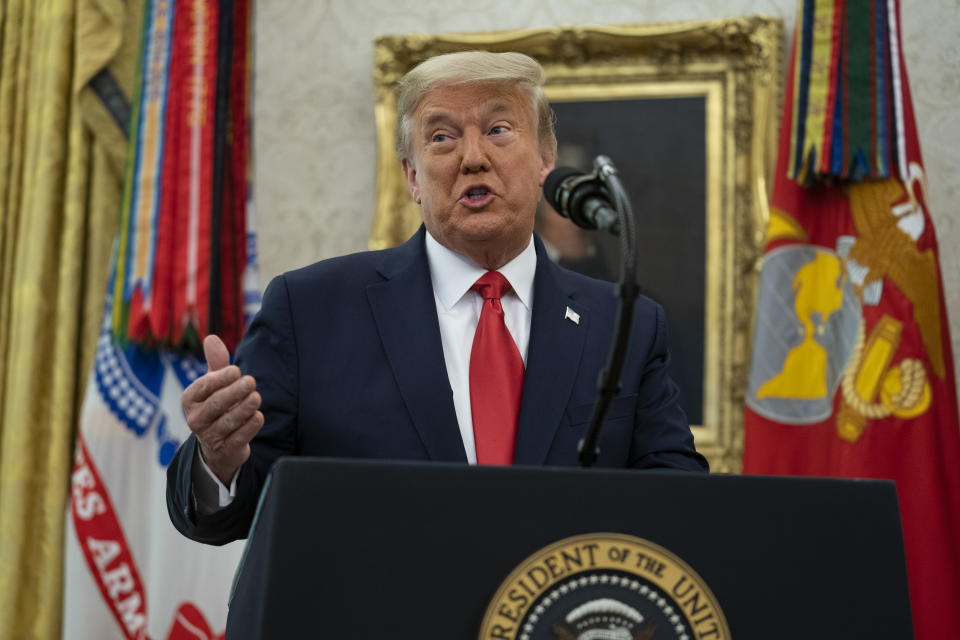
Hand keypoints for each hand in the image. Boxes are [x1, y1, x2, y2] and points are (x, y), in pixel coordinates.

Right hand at [182, 334, 263, 484]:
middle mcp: (195, 419)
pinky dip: (250, 426)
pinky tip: (258, 416)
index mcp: (190, 399)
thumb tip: (211, 338)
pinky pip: (239, 437)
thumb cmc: (217, 406)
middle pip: (217, 404)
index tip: (236, 370)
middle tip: (251, 382)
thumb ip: (216, 362)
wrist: (218, 445)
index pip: (204, 387)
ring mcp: (209, 436)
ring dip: (245, 408)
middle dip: (235, 392)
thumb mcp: (214, 384)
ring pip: (229, 421)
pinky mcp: (225, 450)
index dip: (220, 379)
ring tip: (256, 397)